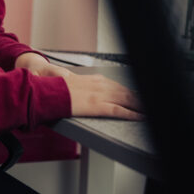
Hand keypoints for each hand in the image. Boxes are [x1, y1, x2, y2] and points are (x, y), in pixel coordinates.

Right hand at [15, 52, 143, 119]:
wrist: (42, 87)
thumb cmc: (48, 83)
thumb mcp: (60, 76)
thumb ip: (69, 78)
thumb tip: (70, 78)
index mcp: (92, 79)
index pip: (115, 85)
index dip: (128, 91)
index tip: (138, 94)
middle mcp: (98, 85)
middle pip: (125, 91)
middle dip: (139, 98)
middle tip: (152, 102)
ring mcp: (99, 95)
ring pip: (126, 99)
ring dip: (139, 105)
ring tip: (150, 110)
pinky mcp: (96, 105)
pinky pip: (118, 110)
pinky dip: (131, 114)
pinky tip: (140, 117)